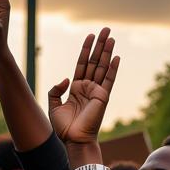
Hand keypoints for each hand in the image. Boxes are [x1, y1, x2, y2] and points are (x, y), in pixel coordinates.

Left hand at [48, 30, 119, 146]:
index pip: (82, 64)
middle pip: (94, 61)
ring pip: (102, 67)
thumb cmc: (64, 128)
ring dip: (107, 51)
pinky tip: (116, 56)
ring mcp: (96, 91)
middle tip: (106, 29)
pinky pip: (109, 80)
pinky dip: (113, 68)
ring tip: (111, 36)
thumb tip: (66, 79)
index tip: (90, 36)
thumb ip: (55, 90)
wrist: (74, 140)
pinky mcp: (103, 97)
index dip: (85, 50)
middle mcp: (88, 87)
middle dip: (99, 45)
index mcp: (77, 88)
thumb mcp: (53, 106)